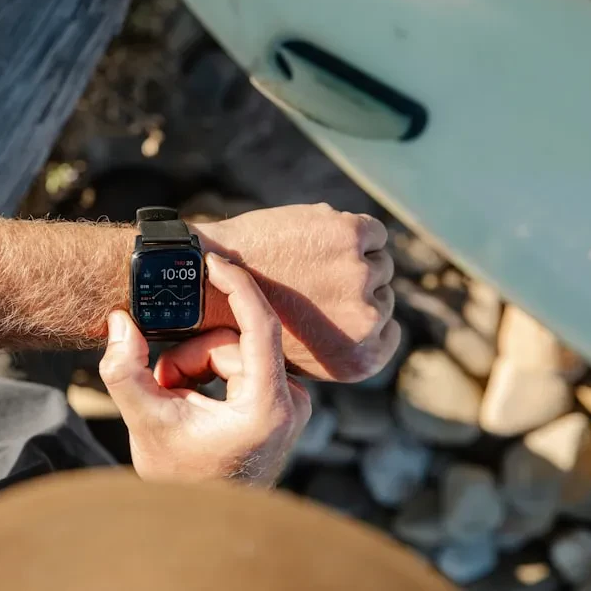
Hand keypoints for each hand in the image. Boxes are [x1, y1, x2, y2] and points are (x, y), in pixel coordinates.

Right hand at [99, 254, 310, 485]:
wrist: (203, 524)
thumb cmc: (179, 480)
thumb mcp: (144, 421)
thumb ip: (124, 368)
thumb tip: (120, 320)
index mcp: (266, 409)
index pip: (261, 326)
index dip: (237, 287)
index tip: (212, 261)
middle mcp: (292, 405)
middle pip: (235, 342)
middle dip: (189, 358)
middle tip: (163, 387)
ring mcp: (292, 404)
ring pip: (236, 351)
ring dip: (197, 367)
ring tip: (176, 401)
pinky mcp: (284, 403)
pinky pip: (244, 364)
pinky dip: (211, 375)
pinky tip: (194, 403)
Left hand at [194, 203, 399, 381]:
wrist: (204, 282)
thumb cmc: (239, 320)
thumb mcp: (294, 354)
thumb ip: (332, 346)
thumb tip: (365, 323)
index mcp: (359, 360)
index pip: (386, 330)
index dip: (359, 313)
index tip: (333, 303)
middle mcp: (368, 321)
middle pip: (381, 291)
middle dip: (352, 283)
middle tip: (312, 277)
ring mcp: (360, 276)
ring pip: (377, 260)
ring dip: (351, 255)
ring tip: (308, 259)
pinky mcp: (350, 237)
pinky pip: (373, 231)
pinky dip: (352, 230)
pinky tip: (318, 236)